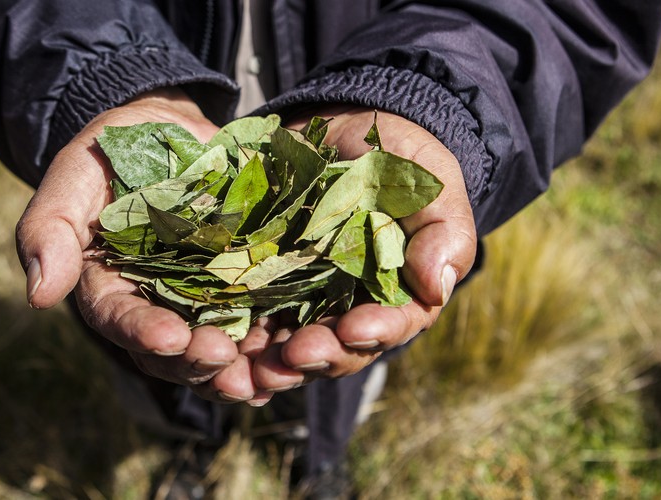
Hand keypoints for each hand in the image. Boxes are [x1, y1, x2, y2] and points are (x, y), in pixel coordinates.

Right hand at [15, 89, 263, 403]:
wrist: (167, 130)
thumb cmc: (111, 152)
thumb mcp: (74, 175)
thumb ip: (50, 228)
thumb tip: (38, 295)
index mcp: (108, 286)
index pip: (119, 318)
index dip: (142, 332)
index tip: (168, 338)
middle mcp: (155, 304)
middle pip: (171, 350)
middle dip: (195, 360)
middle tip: (222, 360)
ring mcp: (202, 299)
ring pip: (217, 349)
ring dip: (238, 368)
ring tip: (262, 375)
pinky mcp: (244, 284)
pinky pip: (259, 322)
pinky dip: (274, 344)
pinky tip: (294, 354)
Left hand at [248, 107, 477, 390]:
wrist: (341, 132)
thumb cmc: (398, 161)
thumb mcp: (429, 185)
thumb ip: (442, 232)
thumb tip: (437, 286)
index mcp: (396, 295)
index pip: (390, 325)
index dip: (374, 332)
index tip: (353, 329)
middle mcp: (348, 309)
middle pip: (335, 349)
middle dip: (316, 356)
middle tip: (294, 355)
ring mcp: (301, 301)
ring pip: (288, 347)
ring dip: (271, 362)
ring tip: (252, 366)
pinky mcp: (260, 284)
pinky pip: (245, 320)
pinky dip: (233, 339)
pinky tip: (217, 344)